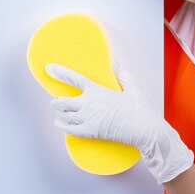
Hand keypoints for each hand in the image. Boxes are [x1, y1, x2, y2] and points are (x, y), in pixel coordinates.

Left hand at [46, 60, 192, 183]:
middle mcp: (89, 103)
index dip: (60, 72)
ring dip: (59, 113)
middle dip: (56, 102)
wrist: (145, 131)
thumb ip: (121, 73)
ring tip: (58, 112)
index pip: (73, 78)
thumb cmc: (140, 108)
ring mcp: (88, 118)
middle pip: (62, 102)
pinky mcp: (90, 132)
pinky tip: (60, 124)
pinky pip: (69, 129)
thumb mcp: (132, 86)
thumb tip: (115, 61)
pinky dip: (63, 126)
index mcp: (98, 90)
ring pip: (64, 115)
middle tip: (55, 101)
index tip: (49, 68)